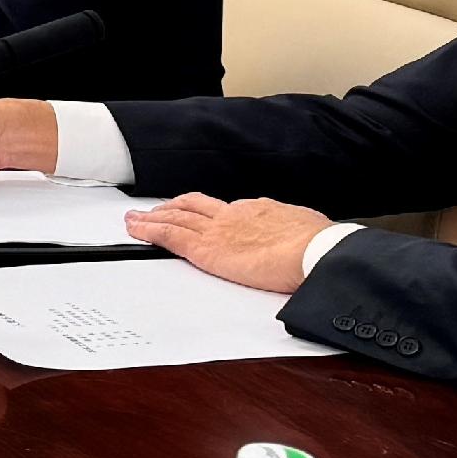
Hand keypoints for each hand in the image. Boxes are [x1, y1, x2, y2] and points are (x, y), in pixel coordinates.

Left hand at [123, 194, 329, 293]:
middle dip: (173, 207)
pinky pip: (170, 236)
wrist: (315, 251)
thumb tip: (301, 240)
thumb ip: (294, 235)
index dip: (207, 212)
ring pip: (176, 217)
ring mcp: (218, 229)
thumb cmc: (320, 246)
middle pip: (194, 205)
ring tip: (136, 220)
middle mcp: (233, 214)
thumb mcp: (308, 230)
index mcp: (259, 210)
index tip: (200, 215)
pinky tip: (136, 231)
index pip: (225, 209)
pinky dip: (149, 232)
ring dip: (153, 218)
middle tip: (157, 210)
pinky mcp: (207, 249)